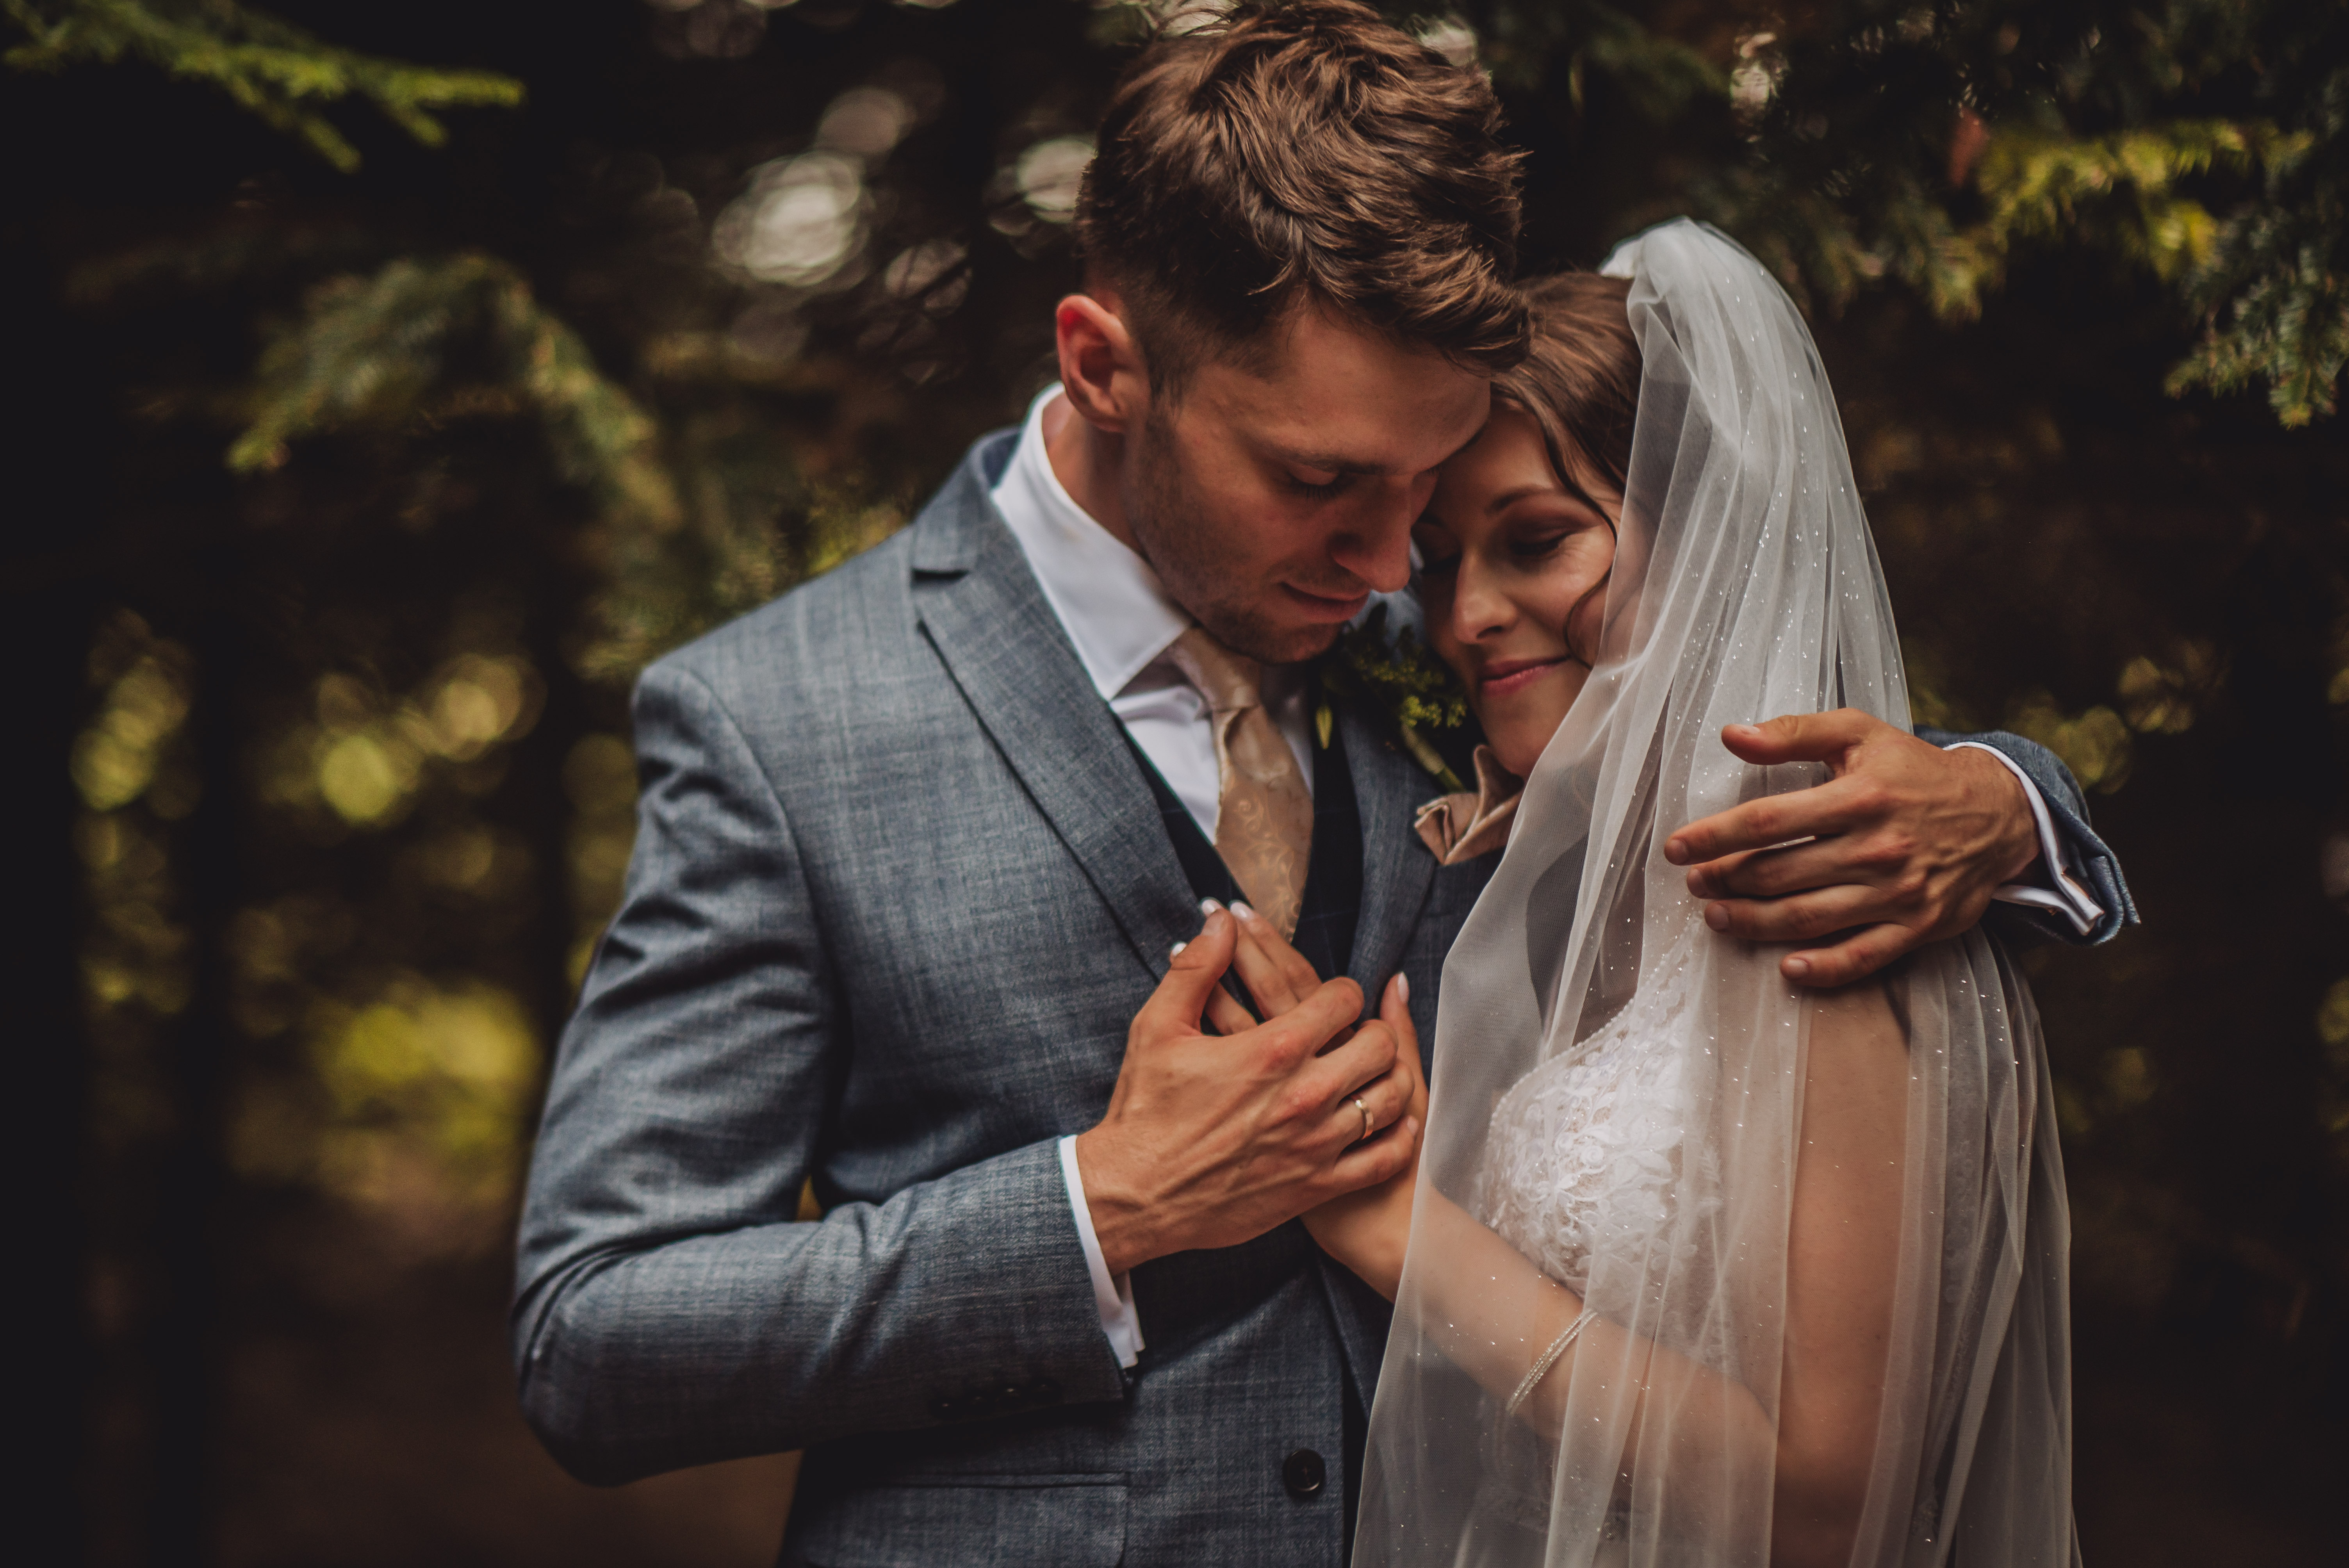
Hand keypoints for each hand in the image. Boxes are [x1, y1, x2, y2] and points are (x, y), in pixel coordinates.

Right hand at [1074, 907, 1418, 1274]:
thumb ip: (1196, 969)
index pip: (1343, 1000)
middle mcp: (1306, 1094)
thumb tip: (1221, 923)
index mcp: (1273, 1049)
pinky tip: (1393, 1122)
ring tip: (1375, 1071)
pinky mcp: (1317, 1186)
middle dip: (1374, 1029)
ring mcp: (1317, 1144)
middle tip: (1357, 1032)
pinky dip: (1399, 1137)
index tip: (1332, 999)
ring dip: (1391, 1077)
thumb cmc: (1144, 1110)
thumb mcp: (1157, 1027)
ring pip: (1391, 1099)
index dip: (1342, 991)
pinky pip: (1384, 1159)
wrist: (1136, 1195)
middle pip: (1380, 1045)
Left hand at [1662, 710, 2038, 988]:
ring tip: (1717, 917)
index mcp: (1860, 797)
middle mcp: (1878, 847)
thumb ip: (1795, 732)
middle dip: (1725, 881)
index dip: (1714, 837)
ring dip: (1754, 923)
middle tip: (1694, 884)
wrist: (1998, 812)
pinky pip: (1863, 956)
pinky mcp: (1918, 926)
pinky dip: (1823, 968)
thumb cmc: (1914, 771)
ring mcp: (1898, 892)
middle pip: (1781, 874)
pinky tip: (1787, 969)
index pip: (1768, 821)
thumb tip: (1732, 735)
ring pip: (1809, 918)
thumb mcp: (1860, 733)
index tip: (1676, 848)